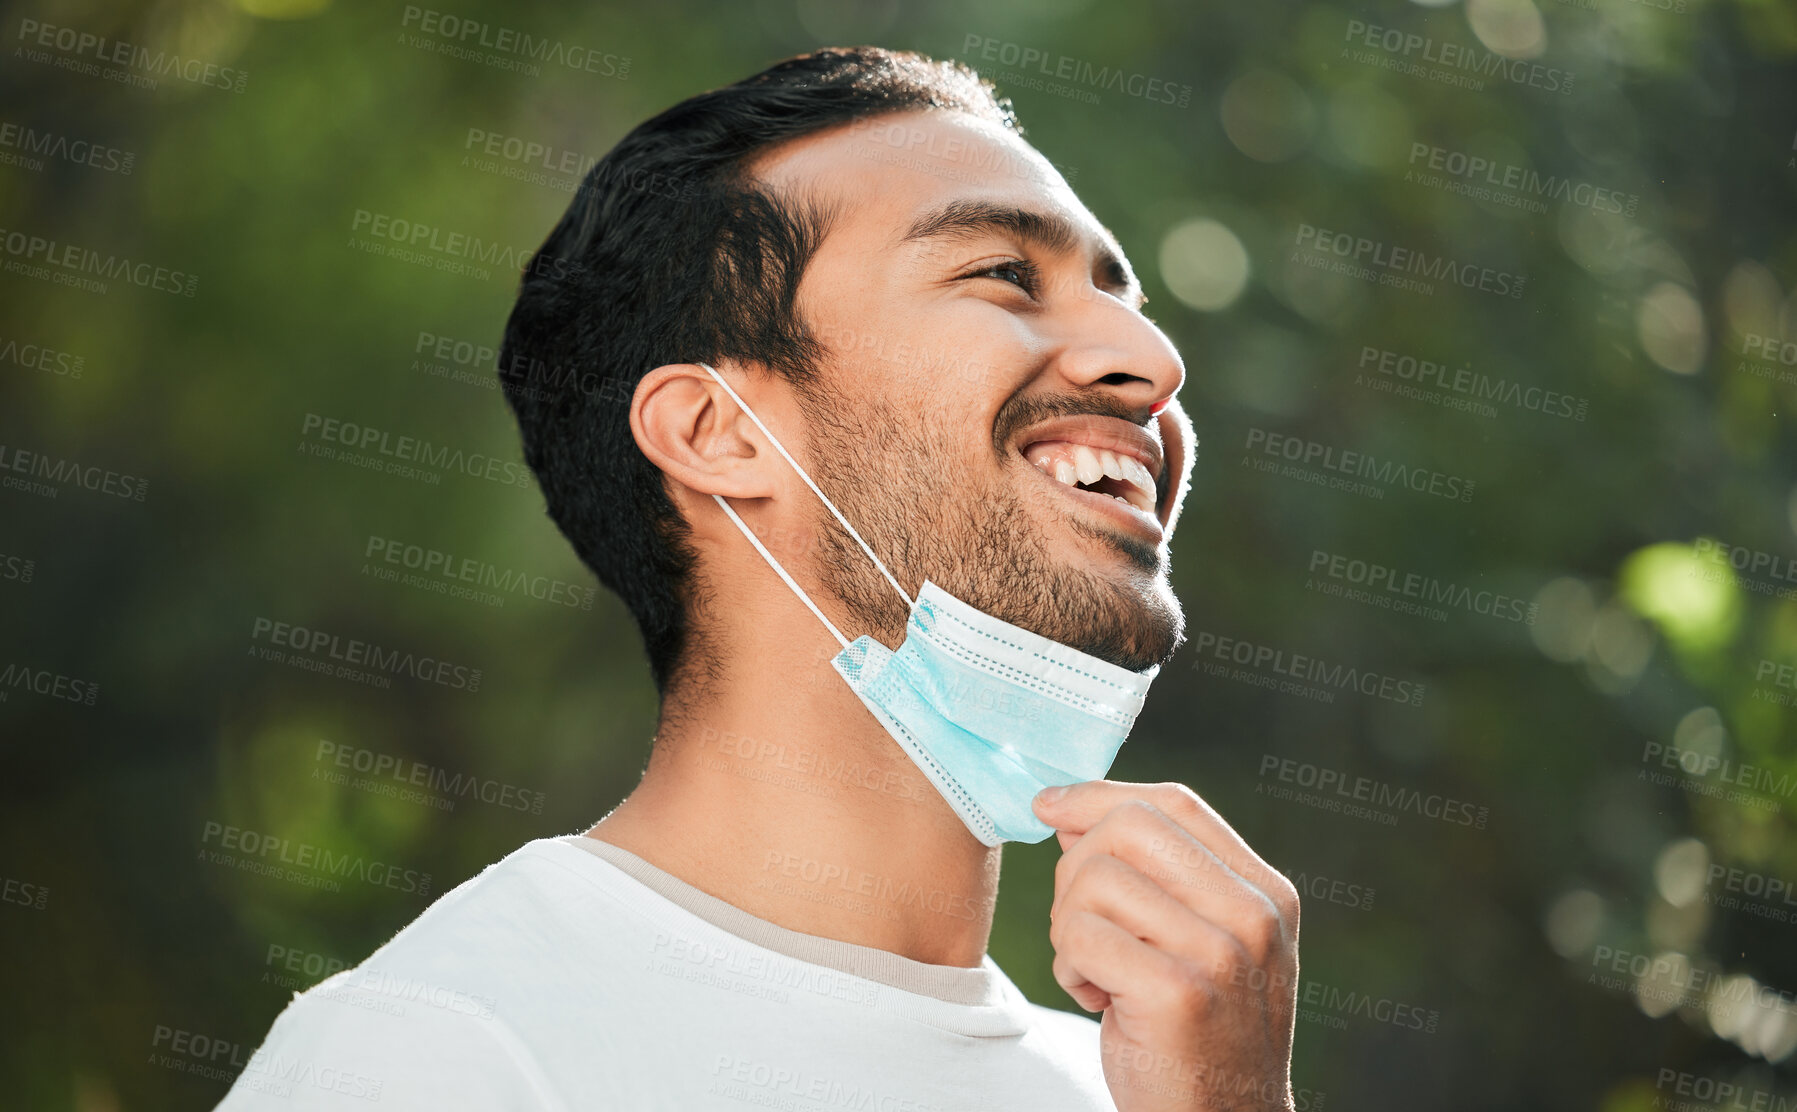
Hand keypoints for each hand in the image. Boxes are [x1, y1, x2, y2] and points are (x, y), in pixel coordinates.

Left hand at [1033, 781, 1299, 1111]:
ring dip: (1069, 927)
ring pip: (1094, 880)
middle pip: (1128, 828)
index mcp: (1266, 892)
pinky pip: (1079, 935)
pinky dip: (1068, 967)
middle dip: (1076, 868)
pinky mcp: (1178, 994)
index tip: (1050, 807)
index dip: (1100, 796)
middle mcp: (1254, 915)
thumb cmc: (1196, 1035)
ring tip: (1097, 972)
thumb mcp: (1198, 943)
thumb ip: (1152, 875)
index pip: (1174, 804)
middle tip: (1081, 926)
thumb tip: (1069, 810)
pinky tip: (1097, 999)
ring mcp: (1221, 954)